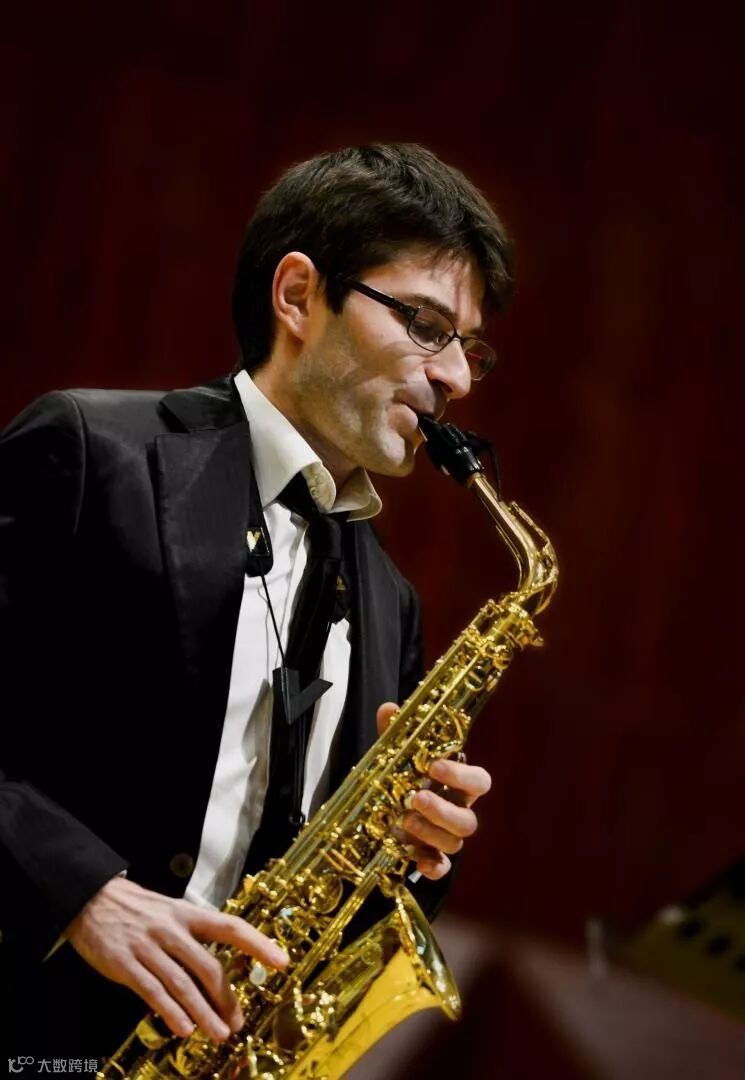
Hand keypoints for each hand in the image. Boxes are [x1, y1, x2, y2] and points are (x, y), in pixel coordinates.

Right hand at [65, 876, 287, 1041]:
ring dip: (203, 1013)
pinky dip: (170, 1011)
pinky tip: (183, 1027)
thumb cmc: (136, 909)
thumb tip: (217, 974)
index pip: (230, 927)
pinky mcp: (125, 963)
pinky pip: (152, 991)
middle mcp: (172, 929)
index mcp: (187, 914)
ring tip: (218, 1033)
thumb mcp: (170, 911)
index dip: (258, 943)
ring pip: (182, 984)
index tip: (281, 961)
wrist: (91, 898)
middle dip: (225, 998)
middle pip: (208, 966)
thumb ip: (193, 937)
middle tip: (236, 1022)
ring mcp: (148, 946)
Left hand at [376, 702, 491, 880]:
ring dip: (431, 832)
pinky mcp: (430, 857)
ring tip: (404, 819)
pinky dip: (434, 868)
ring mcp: (445, 837)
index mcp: (456, 784)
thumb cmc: (400, 776)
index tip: (434, 766)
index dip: (461, 776)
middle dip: (443, 810)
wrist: (382, 807)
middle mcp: (457, 811)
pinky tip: (419, 862)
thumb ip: (395, 733)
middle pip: (469, 819)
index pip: (479, 781)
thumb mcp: (395, 754)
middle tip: (416, 798)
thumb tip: (389, 709)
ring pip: (456, 843)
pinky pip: (442, 868)